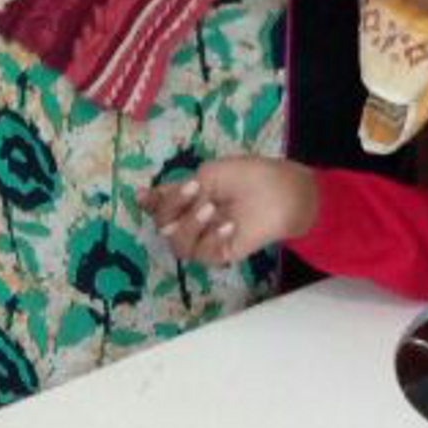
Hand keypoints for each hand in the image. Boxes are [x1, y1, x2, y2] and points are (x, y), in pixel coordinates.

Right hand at [146, 153, 317, 266]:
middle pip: (162, 225)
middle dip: (171, 208)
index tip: (143, 196)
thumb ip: (177, 189)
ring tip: (211, 208)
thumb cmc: (251, 176)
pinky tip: (229, 225)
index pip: (160, 204)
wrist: (284, 193)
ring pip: (177, 243)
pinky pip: (202, 253)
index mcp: (189, 197)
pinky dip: (212, 238)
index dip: (149, 202)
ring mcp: (205, 237)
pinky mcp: (220, 253)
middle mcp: (193, 219)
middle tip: (193, 190)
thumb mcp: (209, 174)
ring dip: (189, 224)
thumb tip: (143, 196)